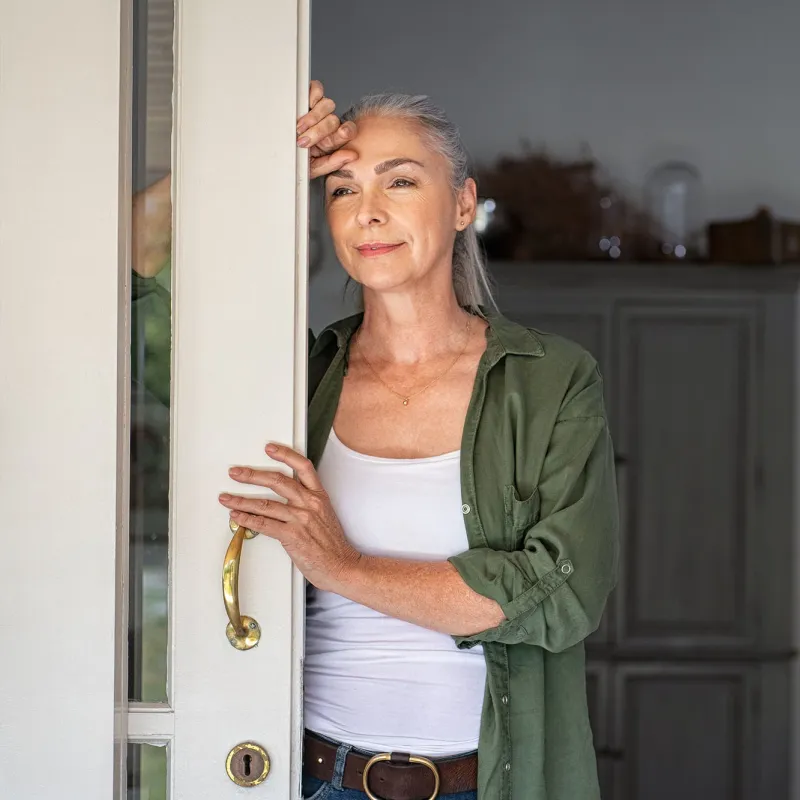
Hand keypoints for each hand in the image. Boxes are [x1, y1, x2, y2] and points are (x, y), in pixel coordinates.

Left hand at [218, 443, 360, 590]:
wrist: (341, 566)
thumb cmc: (332, 545)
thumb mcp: (325, 516)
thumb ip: (307, 504)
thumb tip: (284, 501)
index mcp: (318, 496)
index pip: (303, 466)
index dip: (285, 455)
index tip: (270, 449)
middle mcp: (309, 504)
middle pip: (278, 480)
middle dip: (252, 475)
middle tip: (236, 472)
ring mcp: (300, 519)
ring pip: (265, 503)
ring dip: (241, 500)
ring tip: (227, 498)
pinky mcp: (291, 535)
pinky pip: (263, 524)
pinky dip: (247, 519)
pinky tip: (237, 516)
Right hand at [297, 79, 356, 178]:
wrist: (276, 150)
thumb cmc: (294, 159)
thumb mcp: (313, 168)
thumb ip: (333, 163)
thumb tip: (352, 155)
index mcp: (331, 139)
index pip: (347, 131)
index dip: (345, 132)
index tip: (337, 135)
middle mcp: (327, 123)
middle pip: (334, 120)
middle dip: (319, 131)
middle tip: (304, 140)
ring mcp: (318, 109)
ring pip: (328, 105)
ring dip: (313, 118)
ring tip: (299, 128)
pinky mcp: (308, 96)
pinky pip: (317, 89)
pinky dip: (311, 97)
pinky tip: (303, 108)